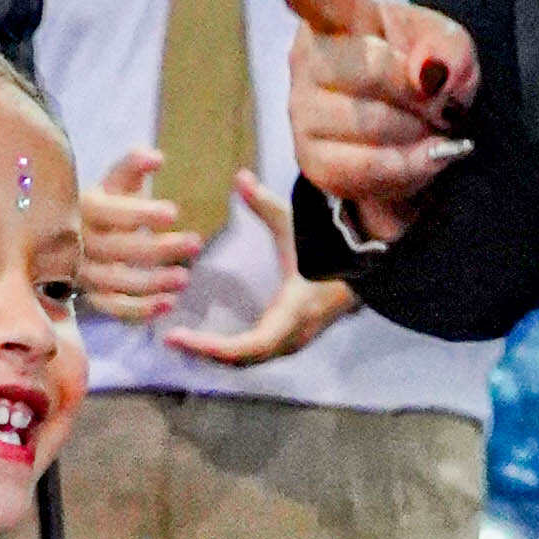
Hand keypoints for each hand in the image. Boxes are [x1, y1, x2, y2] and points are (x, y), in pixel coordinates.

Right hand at [81, 143, 207, 329]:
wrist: (70, 236)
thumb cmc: (105, 204)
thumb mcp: (116, 183)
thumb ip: (133, 167)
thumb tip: (156, 156)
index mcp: (85, 207)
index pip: (111, 212)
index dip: (140, 214)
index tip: (174, 212)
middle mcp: (80, 241)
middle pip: (118, 249)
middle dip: (159, 248)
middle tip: (196, 243)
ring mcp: (84, 272)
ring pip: (116, 282)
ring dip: (152, 282)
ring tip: (185, 278)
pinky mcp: (92, 296)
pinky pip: (114, 308)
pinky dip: (141, 310)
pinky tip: (169, 304)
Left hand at [166, 175, 358, 369]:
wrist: (369, 266)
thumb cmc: (333, 244)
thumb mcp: (297, 224)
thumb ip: (266, 204)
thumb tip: (240, 177)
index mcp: (293, 312)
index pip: (249, 345)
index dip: (211, 347)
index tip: (178, 338)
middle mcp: (293, 336)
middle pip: (242, 360)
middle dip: (205, 352)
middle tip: (170, 340)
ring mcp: (294, 341)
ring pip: (248, 360)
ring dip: (215, 355)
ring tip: (182, 341)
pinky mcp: (291, 338)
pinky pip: (256, 353)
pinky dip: (229, 351)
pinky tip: (205, 339)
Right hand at [267, 0, 478, 251]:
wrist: (420, 137)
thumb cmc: (428, 77)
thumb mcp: (453, 50)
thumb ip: (449, 50)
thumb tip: (425, 74)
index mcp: (342, 15)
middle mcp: (310, 58)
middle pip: (366, 69)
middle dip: (416, 92)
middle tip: (437, 102)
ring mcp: (303, 111)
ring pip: (369, 123)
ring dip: (416, 132)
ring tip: (425, 128)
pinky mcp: (311, 160)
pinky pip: (366, 168)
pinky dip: (407, 167)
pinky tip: (419, 157)